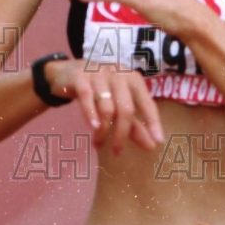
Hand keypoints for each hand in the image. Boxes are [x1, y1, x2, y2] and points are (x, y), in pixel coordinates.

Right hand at [45, 59, 163, 153]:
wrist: (67, 72)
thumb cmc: (99, 90)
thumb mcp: (118, 105)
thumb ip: (135, 125)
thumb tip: (152, 145)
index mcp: (133, 80)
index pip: (147, 103)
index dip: (153, 122)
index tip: (158, 141)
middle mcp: (119, 74)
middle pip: (125, 109)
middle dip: (122, 133)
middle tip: (117, 151)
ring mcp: (99, 74)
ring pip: (106, 106)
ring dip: (103, 129)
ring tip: (99, 144)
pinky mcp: (80, 77)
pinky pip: (87, 97)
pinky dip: (91, 114)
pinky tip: (93, 127)